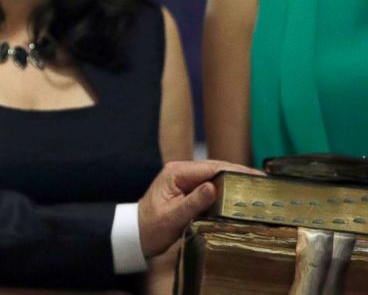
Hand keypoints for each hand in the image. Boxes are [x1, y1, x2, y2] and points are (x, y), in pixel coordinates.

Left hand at [137, 159, 261, 256]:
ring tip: (258, 188)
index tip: (257, 177)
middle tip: (265, 183)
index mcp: (176, 172)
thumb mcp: (173, 217)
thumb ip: (193, 202)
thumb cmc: (151, 227)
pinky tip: (240, 195)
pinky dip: (226, 189)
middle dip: (240, 174)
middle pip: (216, 168)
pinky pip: (211, 186)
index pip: (211, 167)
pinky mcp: (188, 190)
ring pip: (215, 176)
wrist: (137, 234)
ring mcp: (185, 180)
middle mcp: (181, 172)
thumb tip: (213, 187)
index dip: (235, 170)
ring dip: (235, 181)